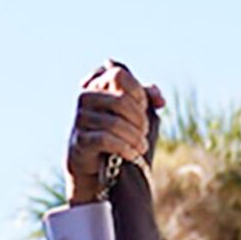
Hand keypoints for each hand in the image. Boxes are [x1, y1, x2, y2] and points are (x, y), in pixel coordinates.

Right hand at [65, 62, 161, 203]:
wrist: (97, 166)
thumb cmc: (119, 135)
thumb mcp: (135, 114)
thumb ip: (147, 99)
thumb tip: (160, 100)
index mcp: (98, 84)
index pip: (118, 73)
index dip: (137, 91)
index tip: (144, 107)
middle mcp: (86, 97)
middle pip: (120, 100)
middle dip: (139, 119)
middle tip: (145, 132)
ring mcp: (81, 119)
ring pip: (115, 122)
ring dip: (135, 137)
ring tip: (142, 147)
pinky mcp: (80, 141)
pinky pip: (106, 140)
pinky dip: (124, 148)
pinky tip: (132, 155)